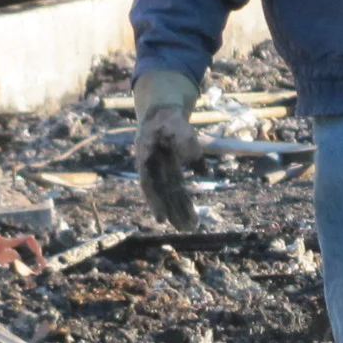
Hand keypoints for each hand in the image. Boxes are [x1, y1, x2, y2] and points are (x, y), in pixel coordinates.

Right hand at [133, 71, 204, 230]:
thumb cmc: (166, 118)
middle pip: (162, 194)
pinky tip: (194, 216)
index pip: (149, 184)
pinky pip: (178, 190)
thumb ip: (185, 139)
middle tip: (185, 229)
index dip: (154, 202)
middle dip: (172, 212)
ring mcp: (162, 171)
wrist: (163, 112)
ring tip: (190, 228)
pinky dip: (185, 202)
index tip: (161, 220)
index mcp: (146, 157)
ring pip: (171, 195)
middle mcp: (153, 168)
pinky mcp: (172, 172)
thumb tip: (197, 162)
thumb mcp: (175, 123)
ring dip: (180, 210)